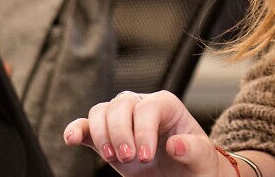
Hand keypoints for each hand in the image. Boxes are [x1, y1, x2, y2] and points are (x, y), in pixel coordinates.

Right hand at [63, 90, 234, 175]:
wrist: (184, 175)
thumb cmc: (196, 164)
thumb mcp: (203, 159)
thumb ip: (194, 149)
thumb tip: (175, 143)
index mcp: (167, 105)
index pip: (147, 107)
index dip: (142, 131)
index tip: (145, 157)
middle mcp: (142, 106)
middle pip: (121, 105)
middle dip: (120, 133)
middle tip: (129, 159)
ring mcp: (123, 120)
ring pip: (101, 111)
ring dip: (101, 134)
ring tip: (111, 157)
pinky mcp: (108, 137)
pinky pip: (87, 126)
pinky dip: (77, 129)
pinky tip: (71, 138)